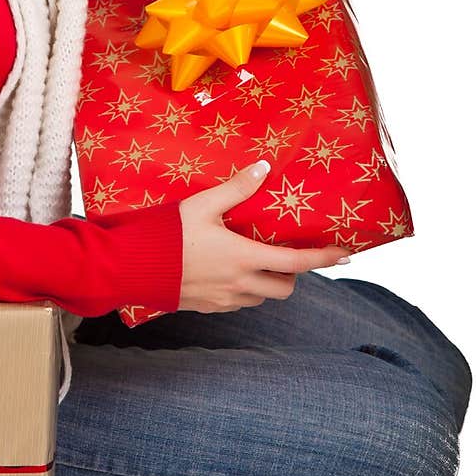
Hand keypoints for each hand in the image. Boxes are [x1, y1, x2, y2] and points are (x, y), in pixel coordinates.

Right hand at [177, 161, 350, 312]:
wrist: (131, 268)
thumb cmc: (167, 234)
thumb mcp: (202, 204)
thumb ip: (236, 188)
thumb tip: (263, 168)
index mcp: (243, 258)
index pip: (296, 263)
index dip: (324, 259)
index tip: (345, 255)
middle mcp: (239, 284)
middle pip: (285, 287)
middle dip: (293, 274)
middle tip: (286, 254)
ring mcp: (224, 300)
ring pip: (262, 298)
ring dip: (268, 283)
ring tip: (256, 261)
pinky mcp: (208, 307)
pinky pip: (238, 303)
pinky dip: (245, 290)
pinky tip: (229, 272)